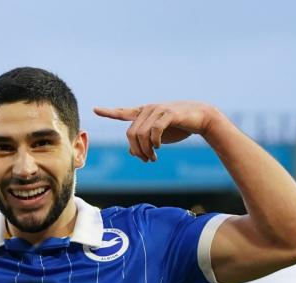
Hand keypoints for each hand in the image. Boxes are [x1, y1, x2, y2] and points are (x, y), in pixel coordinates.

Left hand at [93, 101, 216, 161]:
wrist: (200, 118)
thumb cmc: (178, 127)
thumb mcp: (158, 137)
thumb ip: (144, 141)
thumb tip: (131, 152)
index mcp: (144, 113)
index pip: (123, 113)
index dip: (109, 112)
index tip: (95, 109)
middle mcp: (148, 109)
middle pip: (131, 134)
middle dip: (137, 150)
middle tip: (146, 160)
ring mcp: (158, 110)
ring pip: (141, 134)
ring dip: (146, 150)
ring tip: (153, 158)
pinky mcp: (169, 113)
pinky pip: (155, 130)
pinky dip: (155, 142)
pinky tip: (158, 147)